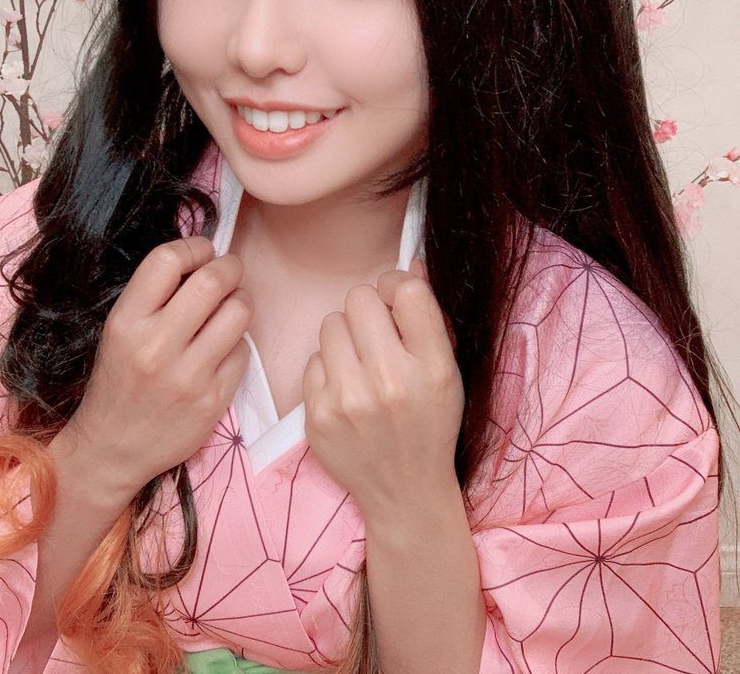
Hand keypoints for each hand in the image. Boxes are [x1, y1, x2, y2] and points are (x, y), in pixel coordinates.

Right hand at [65, 236, 253, 494]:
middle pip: (213, 281)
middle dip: (229, 266)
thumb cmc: (119, 381)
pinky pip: (243, 350)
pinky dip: (238, 341)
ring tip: (229, 306)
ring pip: (238, 312)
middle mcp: (156, 347)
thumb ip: (155, 295)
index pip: (168, 261)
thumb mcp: (119, 331)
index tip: (203, 251)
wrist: (112, 449)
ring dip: (240, 300)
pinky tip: (222, 347)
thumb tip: (204, 257)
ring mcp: (188, 376)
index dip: (195, 246)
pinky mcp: (213, 400)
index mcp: (126, 323)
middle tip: (228, 271)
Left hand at [301, 257, 463, 519]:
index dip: (397, 287)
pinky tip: (346, 391)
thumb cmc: (430, 424)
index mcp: (433, 368)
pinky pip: (313, 358)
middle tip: (376, 336)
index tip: (396, 303)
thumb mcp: (447, 373)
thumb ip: (428, 320)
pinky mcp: (317, 416)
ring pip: (330, 323)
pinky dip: (328, 369)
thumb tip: (409, 266)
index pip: (407, 291)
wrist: (405, 493)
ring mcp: (349, 400)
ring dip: (345, 337)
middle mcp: (391, 382)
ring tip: (360, 364)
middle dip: (368, 311)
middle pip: (359, 299)